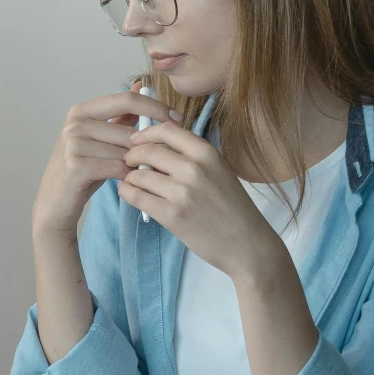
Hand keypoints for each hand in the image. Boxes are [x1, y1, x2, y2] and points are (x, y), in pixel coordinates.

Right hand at [31, 88, 175, 239]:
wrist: (54, 203)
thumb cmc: (82, 170)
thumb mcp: (100, 140)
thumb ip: (120, 116)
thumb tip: (140, 87)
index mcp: (82, 110)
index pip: (127, 100)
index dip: (155, 107)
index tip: (177, 119)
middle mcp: (75, 123)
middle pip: (129, 130)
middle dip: (145, 148)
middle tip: (152, 162)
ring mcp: (73, 143)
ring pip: (125, 151)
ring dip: (136, 165)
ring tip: (134, 175)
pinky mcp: (76, 166)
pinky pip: (117, 167)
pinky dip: (127, 176)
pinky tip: (126, 182)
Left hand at [117, 118, 289, 281]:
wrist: (246, 244)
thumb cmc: (232, 208)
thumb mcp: (219, 171)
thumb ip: (192, 157)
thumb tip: (155, 147)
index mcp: (207, 153)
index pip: (166, 130)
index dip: (145, 133)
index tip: (135, 140)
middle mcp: (195, 168)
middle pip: (147, 151)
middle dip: (132, 156)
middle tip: (129, 164)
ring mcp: (183, 192)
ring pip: (138, 175)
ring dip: (129, 178)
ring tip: (132, 183)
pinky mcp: (172, 215)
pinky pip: (136, 196)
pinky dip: (127, 193)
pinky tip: (129, 194)